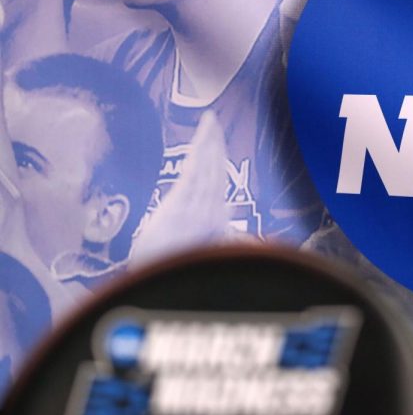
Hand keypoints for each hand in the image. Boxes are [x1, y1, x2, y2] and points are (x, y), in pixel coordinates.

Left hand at [129, 111, 229, 267]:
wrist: (168, 290)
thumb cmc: (177, 278)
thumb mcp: (200, 263)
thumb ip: (222, 247)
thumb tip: (242, 240)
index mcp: (212, 224)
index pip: (216, 185)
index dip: (217, 163)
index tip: (216, 146)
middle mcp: (209, 211)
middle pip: (214, 171)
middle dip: (215, 146)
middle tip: (214, 124)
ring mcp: (196, 206)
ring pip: (206, 167)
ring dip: (209, 143)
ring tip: (209, 123)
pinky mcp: (183, 203)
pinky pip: (196, 170)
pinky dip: (202, 151)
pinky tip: (203, 136)